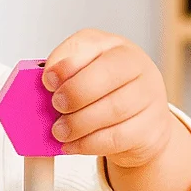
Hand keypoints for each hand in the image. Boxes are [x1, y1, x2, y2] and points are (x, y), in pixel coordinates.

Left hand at [42, 30, 171, 166]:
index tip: (47, 82)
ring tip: (60, 131)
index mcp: (110, 45)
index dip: (64, 65)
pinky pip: (118, 137)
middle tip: (56, 106)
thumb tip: (39, 90)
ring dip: (78, 123)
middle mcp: (135, 64)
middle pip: (106, 74)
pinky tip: (72, 145)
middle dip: (74, 93)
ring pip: (113, 109)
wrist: (141, 120)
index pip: (87, 45)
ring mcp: (148, 95)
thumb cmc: (104, 93)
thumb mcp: (82, 75)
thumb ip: (62, 78)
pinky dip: (89, 144)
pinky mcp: (151, 126)